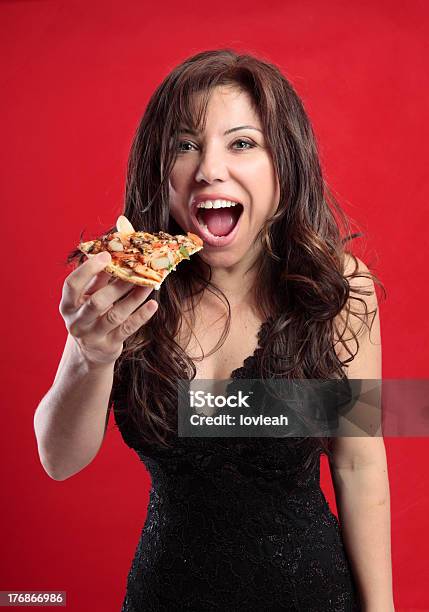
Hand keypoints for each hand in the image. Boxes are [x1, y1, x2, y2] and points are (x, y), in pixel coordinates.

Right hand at [59, 251, 157, 365]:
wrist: (90, 352)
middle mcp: (77, 322)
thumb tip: (114, 254)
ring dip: (134, 298)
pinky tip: (153, 304)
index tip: (107, 255)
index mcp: (68, 305)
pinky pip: (128, 329)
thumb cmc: (91, 316)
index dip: (88, 269)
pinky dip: (141, 316)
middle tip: (136, 270)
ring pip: (115, 315)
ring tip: (148, 284)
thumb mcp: (89, 297)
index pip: (72, 285)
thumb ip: (98, 278)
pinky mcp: (109, 346)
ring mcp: (93, 336)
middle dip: (117, 285)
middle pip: (97, 302)